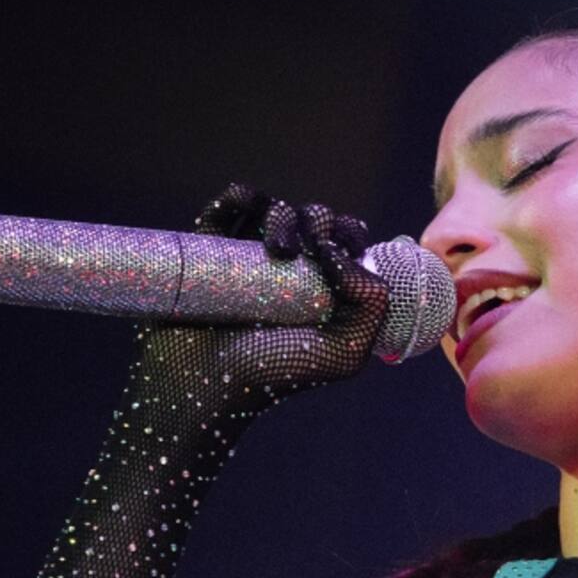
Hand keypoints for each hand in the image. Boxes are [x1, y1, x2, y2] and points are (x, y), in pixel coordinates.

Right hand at [133, 183, 388, 416]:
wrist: (206, 382)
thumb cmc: (276, 373)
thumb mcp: (345, 353)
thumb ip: (371, 305)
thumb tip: (336, 249)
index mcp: (326, 289)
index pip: (347, 240)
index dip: (350, 233)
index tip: (341, 249)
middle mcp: (290, 270)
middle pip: (314, 218)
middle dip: (317, 222)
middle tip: (305, 251)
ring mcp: (249, 256)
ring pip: (276, 208)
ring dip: (283, 215)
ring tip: (276, 250)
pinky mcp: (209, 247)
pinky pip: (230, 205)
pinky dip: (241, 195)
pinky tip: (248, 206)